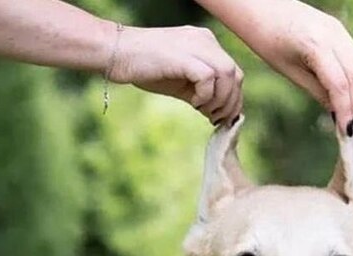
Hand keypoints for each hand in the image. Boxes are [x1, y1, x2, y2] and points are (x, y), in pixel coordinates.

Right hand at [110, 24, 242, 123]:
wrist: (117, 54)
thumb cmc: (147, 68)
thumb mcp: (182, 81)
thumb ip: (203, 91)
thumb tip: (220, 113)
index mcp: (206, 43)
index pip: (234, 72)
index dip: (233, 98)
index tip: (221, 116)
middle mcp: (205, 40)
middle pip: (236, 75)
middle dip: (230, 103)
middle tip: (215, 118)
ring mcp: (195, 45)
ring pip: (227, 75)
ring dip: (220, 100)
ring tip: (203, 111)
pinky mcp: (183, 55)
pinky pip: (208, 78)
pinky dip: (205, 95)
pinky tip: (192, 103)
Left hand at [211, 0, 352, 132]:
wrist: (261, 6)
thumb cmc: (268, 40)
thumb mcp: (290, 72)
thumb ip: (316, 90)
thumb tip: (336, 111)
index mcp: (315, 45)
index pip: (339, 84)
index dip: (345, 110)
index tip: (344, 130)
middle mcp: (332, 34)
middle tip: (349, 125)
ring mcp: (339, 29)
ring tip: (350, 112)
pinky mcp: (340, 30)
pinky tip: (348, 94)